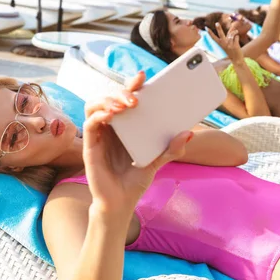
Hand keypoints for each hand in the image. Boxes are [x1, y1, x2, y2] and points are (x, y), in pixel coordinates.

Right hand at [82, 72, 191, 214]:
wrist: (121, 204)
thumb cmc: (135, 180)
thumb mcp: (158, 162)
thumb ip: (172, 149)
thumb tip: (189, 133)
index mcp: (126, 125)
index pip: (125, 98)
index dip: (132, 85)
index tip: (143, 76)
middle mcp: (111, 126)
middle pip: (109, 97)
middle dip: (121, 91)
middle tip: (136, 97)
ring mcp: (99, 135)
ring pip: (94, 105)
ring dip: (107, 100)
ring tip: (123, 105)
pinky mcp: (90, 146)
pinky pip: (89, 124)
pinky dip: (98, 116)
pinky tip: (111, 116)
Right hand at [207, 22, 243, 62]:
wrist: (237, 59)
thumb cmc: (231, 51)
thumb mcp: (227, 45)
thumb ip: (228, 37)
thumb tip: (232, 28)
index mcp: (220, 44)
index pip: (213, 38)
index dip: (210, 33)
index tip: (206, 28)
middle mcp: (224, 44)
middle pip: (220, 34)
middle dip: (218, 28)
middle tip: (216, 23)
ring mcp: (229, 45)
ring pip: (231, 34)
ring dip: (234, 32)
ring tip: (236, 32)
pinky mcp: (235, 45)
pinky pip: (236, 37)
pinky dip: (237, 37)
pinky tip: (237, 40)